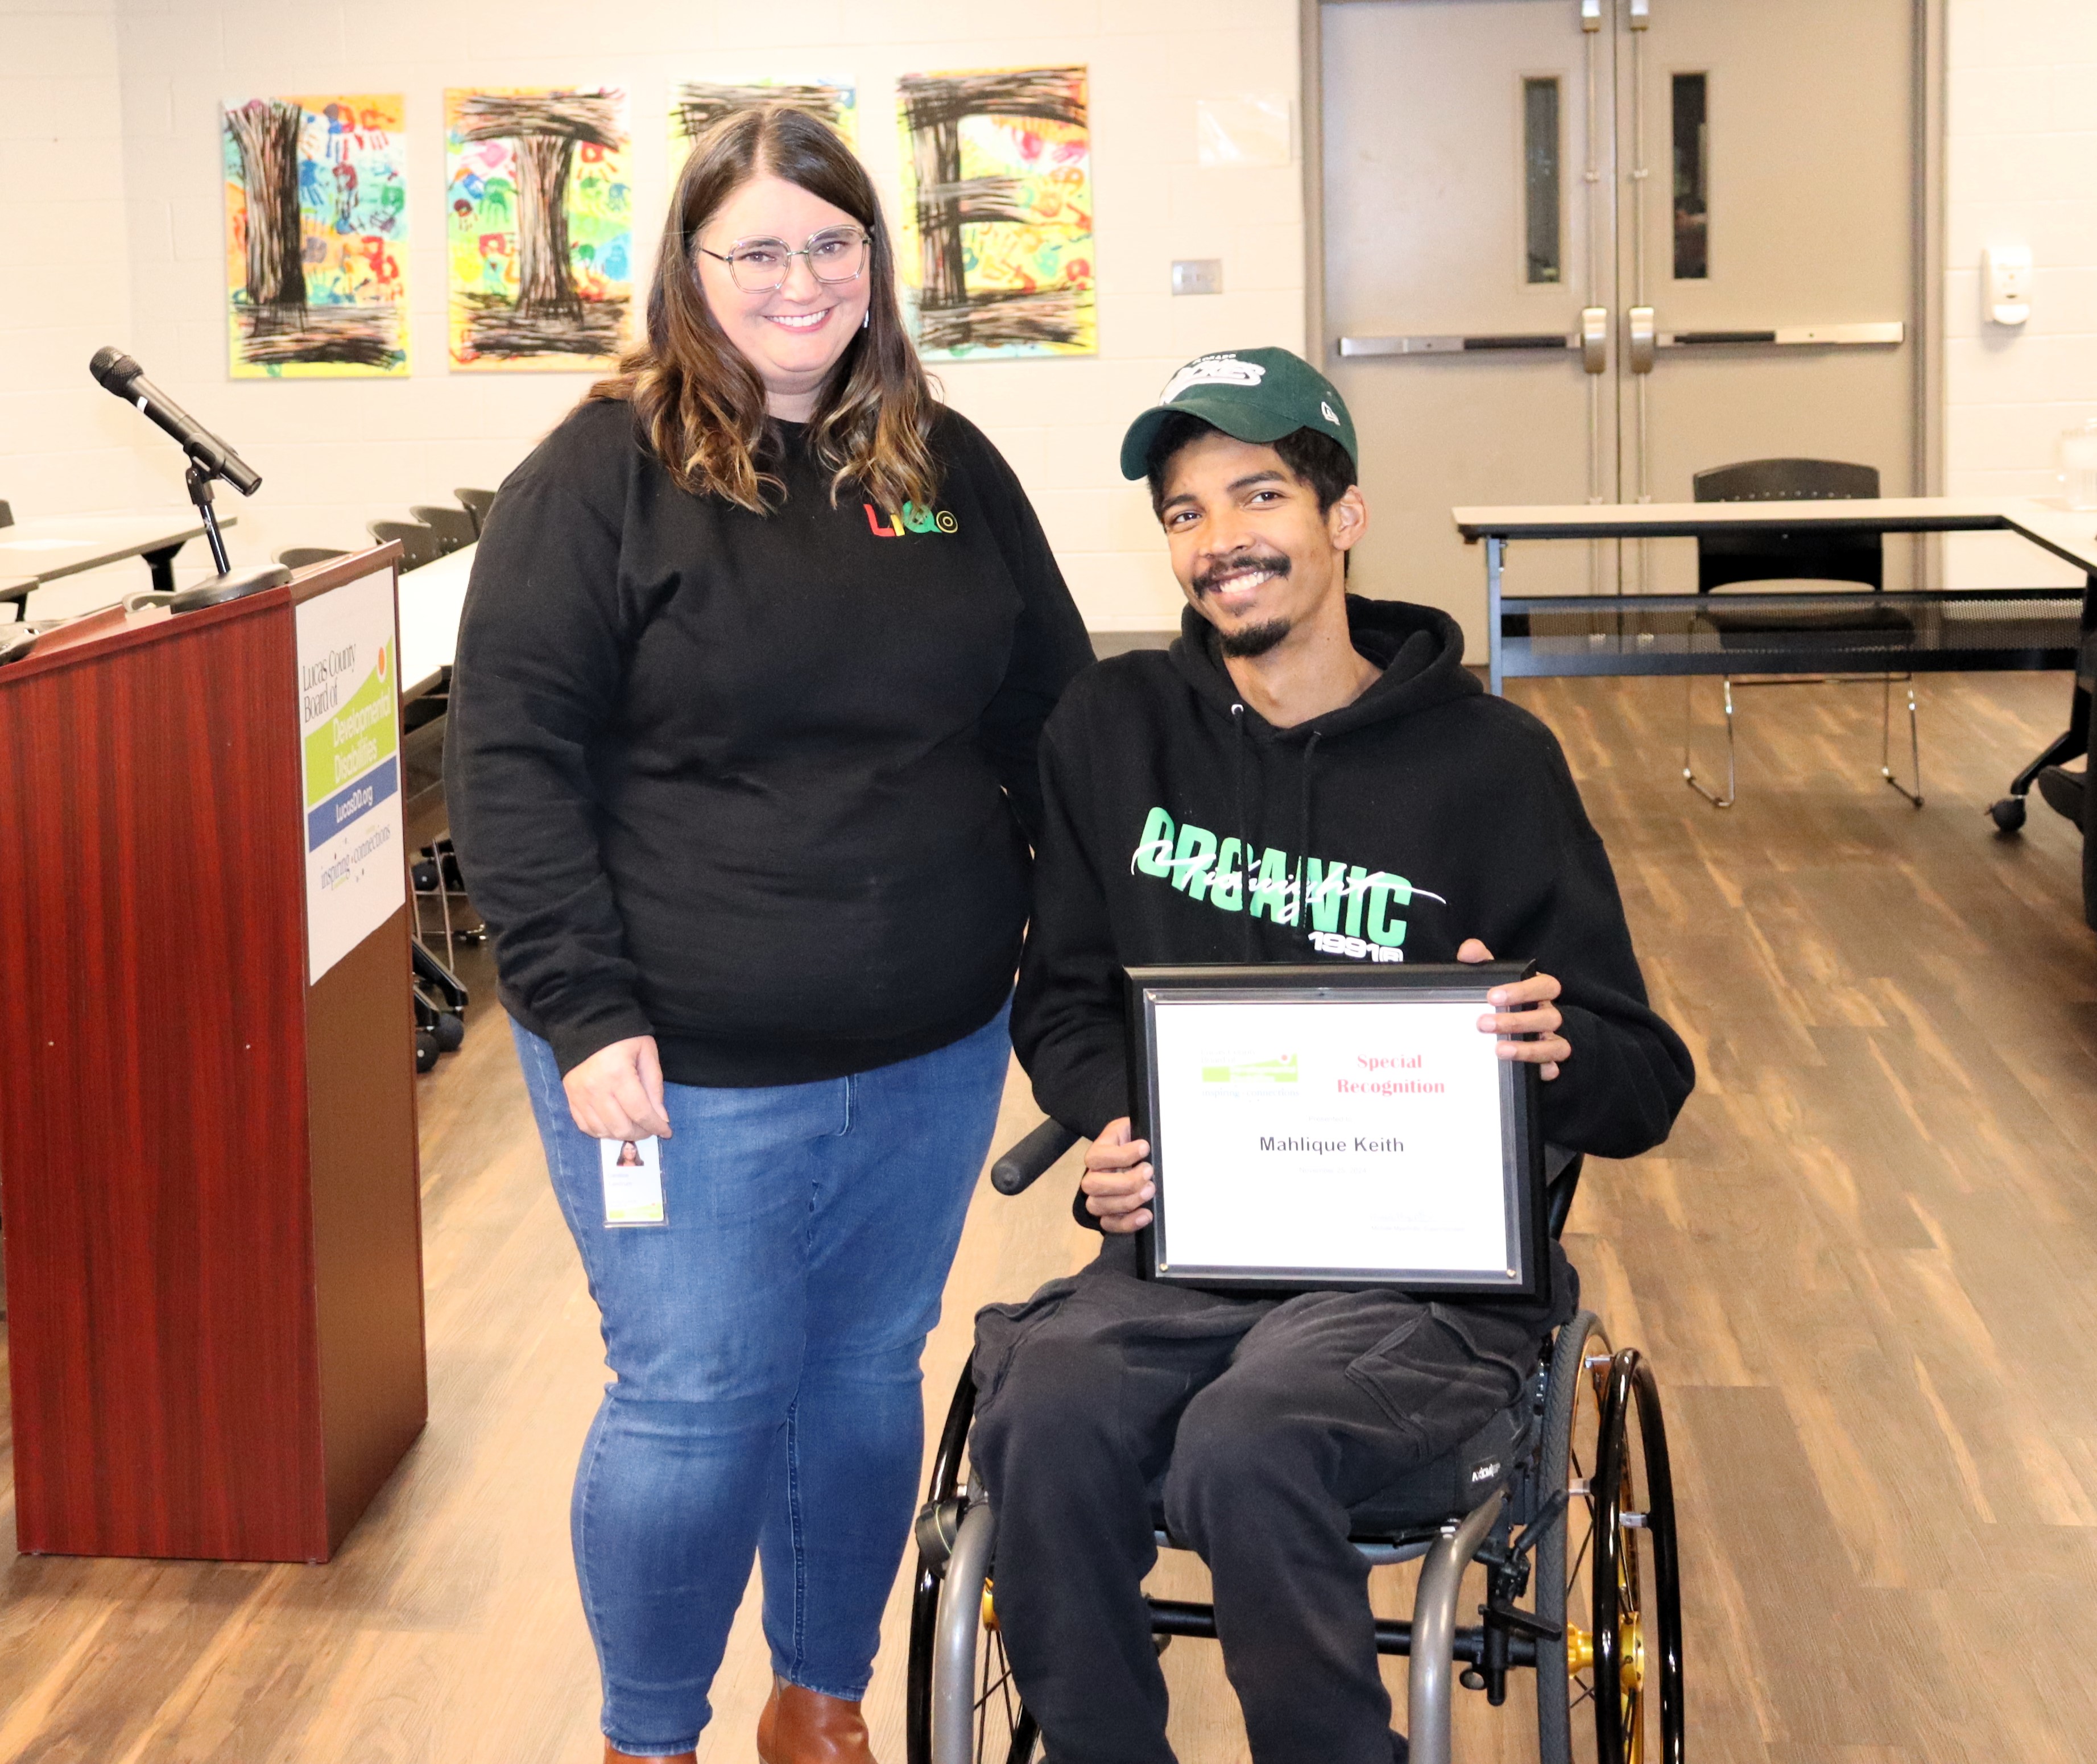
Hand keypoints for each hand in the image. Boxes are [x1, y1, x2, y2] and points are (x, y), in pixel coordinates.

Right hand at [563, 1035, 672, 1140]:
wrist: (585, 1024)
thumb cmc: (622, 1036)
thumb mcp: (646, 1053)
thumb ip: (654, 1086)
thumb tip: (661, 1118)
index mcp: (618, 1074)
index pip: (640, 1112)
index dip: (656, 1126)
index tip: (666, 1132)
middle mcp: (596, 1089)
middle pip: (621, 1127)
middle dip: (641, 1133)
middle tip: (650, 1127)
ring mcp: (580, 1096)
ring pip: (603, 1131)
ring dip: (622, 1135)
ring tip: (634, 1126)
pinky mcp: (570, 1098)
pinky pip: (585, 1127)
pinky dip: (602, 1132)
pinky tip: (614, 1126)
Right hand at [1081, 1117, 1153, 1233]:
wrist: (1137, 1159)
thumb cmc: (1134, 1142)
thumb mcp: (1134, 1128)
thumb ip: (1137, 1130)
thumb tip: (1150, 1141)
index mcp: (1097, 1153)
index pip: (1096, 1157)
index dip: (1121, 1155)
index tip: (1145, 1147)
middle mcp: (1092, 1176)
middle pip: (1093, 1184)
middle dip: (1124, 1182)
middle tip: (1149, 1172)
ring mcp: (1097, 1196)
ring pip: (1098, 1205)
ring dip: (1127, 1201)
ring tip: (1150, 1190)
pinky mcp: (1107, 1214)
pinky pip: (1109, 1224)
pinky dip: (1127, 1223)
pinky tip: (1146, 1215)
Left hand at [1458, 939, 1568, 1080]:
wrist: (1505, 1026)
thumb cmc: (1500, 998)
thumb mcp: (1491, 979)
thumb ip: (1481, 962)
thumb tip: (1468, 950)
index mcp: (1538, 992)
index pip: (1545, 986)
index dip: (1523, 991)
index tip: (1492, 996)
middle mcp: (1549, 1014)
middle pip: (1549, 1017)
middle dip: (1516, 1021)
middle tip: (1483, 1024)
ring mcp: (1551, 1039)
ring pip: (1555, 1045)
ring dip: (1527, 1049)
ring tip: (1498, 1050)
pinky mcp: (1548, 1061)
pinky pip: (1553, 1068)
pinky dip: (1545, 1070)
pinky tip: (1532, 1072)